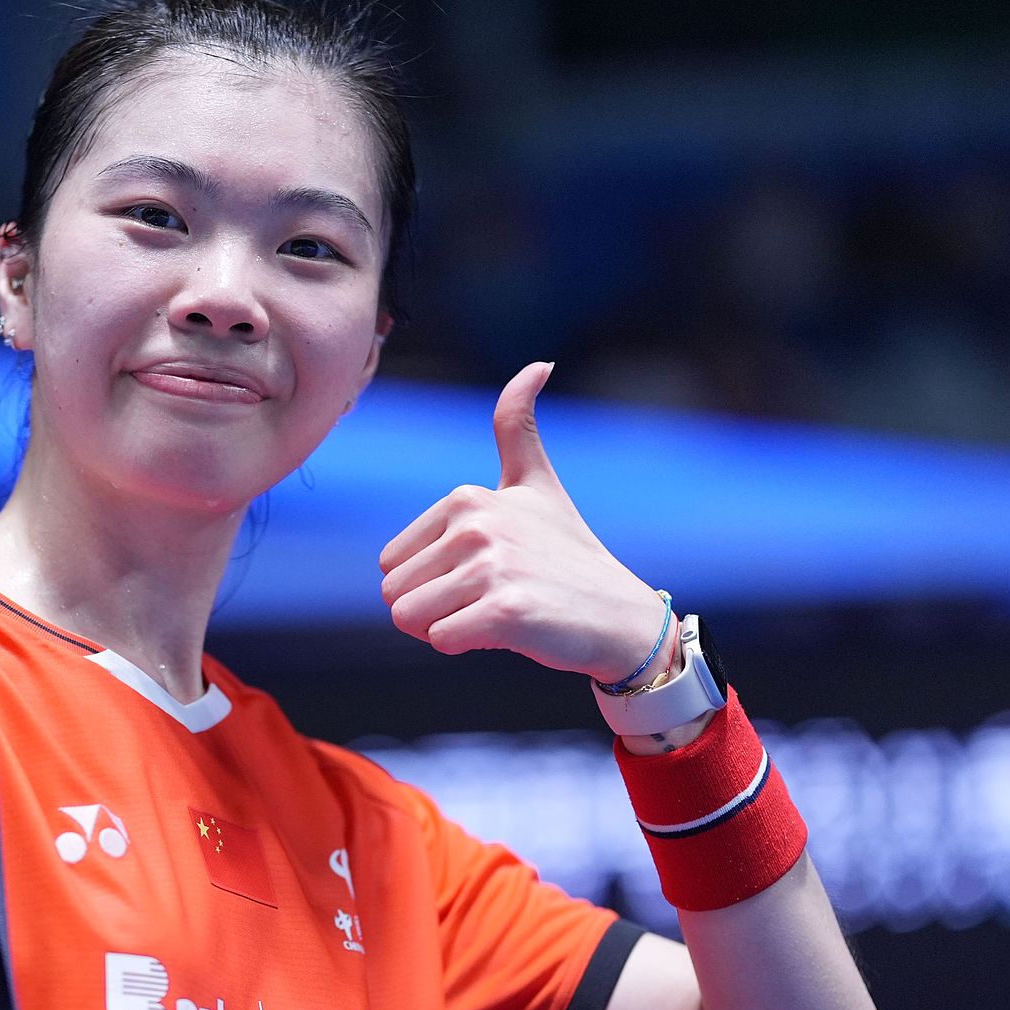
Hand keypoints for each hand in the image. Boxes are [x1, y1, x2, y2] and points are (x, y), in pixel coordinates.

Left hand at [378, 361, 669, 684]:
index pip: (390, 563)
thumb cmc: (569, 555)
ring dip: (445, 629)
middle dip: (431, 609)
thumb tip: (538, 363)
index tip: (482, 574)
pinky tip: (507, 630)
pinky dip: (466, 646)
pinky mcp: (505, 611)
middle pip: (393, 594)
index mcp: (467, 498)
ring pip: (409, 619)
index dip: (428, 582)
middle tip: (487, 600)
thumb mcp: (537, 484)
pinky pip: (440, 640)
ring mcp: (492, 566)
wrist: (619, 616)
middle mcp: (476, 524)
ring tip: (495, 613)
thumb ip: (518, 426)